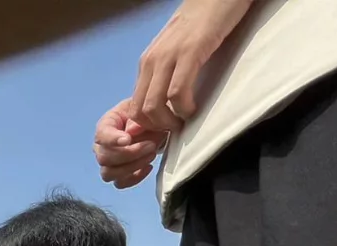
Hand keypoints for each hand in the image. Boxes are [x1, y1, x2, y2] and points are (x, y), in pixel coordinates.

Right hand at [93, 99, 166, 188]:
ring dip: (131, 167)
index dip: (112, 139)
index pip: (101, 135)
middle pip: (104, 158)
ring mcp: (107, 163)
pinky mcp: (117, 175)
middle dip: (129, 154)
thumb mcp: (143, 110)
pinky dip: (135, 178)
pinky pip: (120, 183)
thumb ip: (137, 119)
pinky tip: (148, 167)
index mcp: (105, 125)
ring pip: (108, 173)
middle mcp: (101, 147)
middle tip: (151, 145)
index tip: (128, 139)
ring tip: (151, 155)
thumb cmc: (145, 116)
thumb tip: (131, 131)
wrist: (152, 126)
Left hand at [130, 0, 253, 131]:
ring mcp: (168, 57)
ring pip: (154, 106)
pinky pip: (176, 93)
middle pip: (140, 111)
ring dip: (169, 122)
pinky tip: (194, 108)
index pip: (134, 106)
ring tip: (184, 120)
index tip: (166, 128)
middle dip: (157, 128)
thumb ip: (166, 73)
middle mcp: (151, 61)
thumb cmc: (202, 25)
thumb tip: (165, 103)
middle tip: (176, 129)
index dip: (148, 125)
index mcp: (147, 63)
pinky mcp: (189, 53)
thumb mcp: (175, 52)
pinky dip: (184, 108)